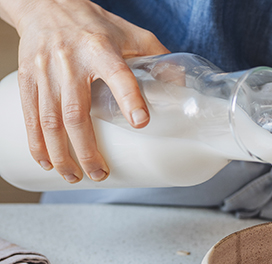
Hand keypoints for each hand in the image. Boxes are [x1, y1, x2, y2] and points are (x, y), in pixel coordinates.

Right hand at [11, 0, 168, 182]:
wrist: (44, 3)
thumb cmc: (93, 23)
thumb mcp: (131, 33)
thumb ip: (158, 58)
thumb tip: (181, 89)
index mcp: (101, 49)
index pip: (118, 75)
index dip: (130, 99)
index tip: (141, 123)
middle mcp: (70, 61)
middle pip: (76, 112)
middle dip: (86, 149)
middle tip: (100, 173)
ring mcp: (45, 71)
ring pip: (50, 120)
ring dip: (61, 153)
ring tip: (75, 176)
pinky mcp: (27, 77)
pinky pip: (30, 115)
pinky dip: (36, 142)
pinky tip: (46, 161)